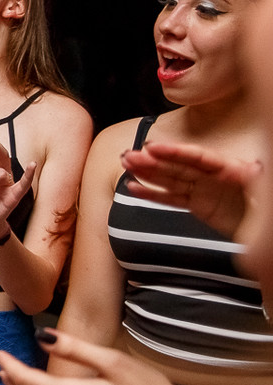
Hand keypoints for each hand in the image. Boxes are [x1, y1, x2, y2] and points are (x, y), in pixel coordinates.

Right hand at [122, 141, 260, 238]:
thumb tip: (255, 167)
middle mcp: (212, 177)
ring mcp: (203, 191)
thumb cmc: (266, 210)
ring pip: (170, 181)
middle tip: (129, 156)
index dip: (174, 152)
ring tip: (126, 166)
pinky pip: (172, 200)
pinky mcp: (197, 206)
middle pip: (178, 166)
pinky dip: (153, 195)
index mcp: (230, 169)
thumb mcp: (263, 191)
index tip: (152, 147)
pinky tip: (135, 188)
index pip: (198, 157)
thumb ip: (254, 178)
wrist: (267, 236)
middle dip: (152, 161)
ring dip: (147, 173)